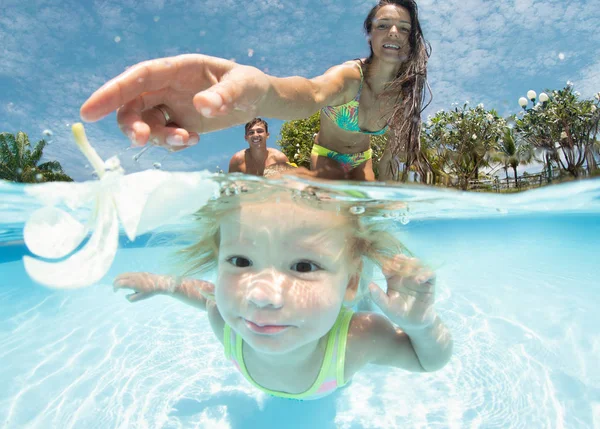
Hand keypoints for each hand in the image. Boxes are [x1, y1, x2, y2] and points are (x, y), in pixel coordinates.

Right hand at [80, 54, 270, 149]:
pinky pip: (162, 136)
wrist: (256, 99)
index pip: (137, 78)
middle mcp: (167, 86)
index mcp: (177, 69)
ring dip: (158, 138)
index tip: (88, 113)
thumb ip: (226, 95)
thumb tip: (204, 106)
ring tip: (189, 140)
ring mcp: (170, 105)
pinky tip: (194, 140)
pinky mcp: (177, 123)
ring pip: (145, 124)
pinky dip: (172, 143)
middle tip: (141, 140)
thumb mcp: (244, 86)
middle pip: (132, 104)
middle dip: (131, 124)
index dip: (111, 92)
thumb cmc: (249, 85)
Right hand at [113, 272, 178, 301]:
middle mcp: (134, 277)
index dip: (115, 287)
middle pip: (120, 277)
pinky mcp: (139, 272)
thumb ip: (132, 298)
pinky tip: (125, 281)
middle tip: (114, 287)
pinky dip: (124, 276)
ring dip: (119, 278)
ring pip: (124, 274)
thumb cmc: (151, 291)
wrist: (161, 283)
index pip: (120, 283)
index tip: (115, 291)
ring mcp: (136, 273)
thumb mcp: (141, 297)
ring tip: (118, 284)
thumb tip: (126, 296)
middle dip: (115, 282)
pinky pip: (129, 273)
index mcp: (133, 283)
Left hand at [368, 255, 436, 331]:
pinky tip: (419, 280)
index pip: (390, 267)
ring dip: (413, 263)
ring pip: (417, 264)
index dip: (388, 265)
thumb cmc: (398, 313)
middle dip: (400, 259)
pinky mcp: (429, 283)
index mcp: (393, 279)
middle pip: (403, 261)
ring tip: (408, 269)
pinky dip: (426, 274)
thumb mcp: (386, 306)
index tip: (386, 269)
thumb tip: (369, 285)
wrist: (414, 324)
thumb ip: (378, 296)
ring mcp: (417, 278)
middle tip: (396, 261)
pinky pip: (430, 274)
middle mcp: (405, 276)